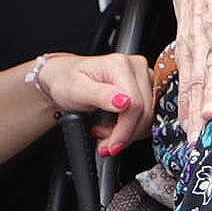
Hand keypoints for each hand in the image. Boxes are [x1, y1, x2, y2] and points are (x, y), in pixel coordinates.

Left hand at [35, 53, 155, 155]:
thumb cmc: (66, 81)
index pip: (135, 104)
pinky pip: (147, 114)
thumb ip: (100, 95)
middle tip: (104, 144)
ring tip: (104, 133)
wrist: (63, 77)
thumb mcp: (75, 90)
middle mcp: (136, 67)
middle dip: (125, 134)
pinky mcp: (145, 86)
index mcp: (120, 64)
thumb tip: (124, 102)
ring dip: (128, 133)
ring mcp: (142, 76)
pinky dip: (132, 128)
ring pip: (148, 115)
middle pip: (144, 111)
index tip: (110, 145)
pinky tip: (114, 127)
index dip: (124, 130)